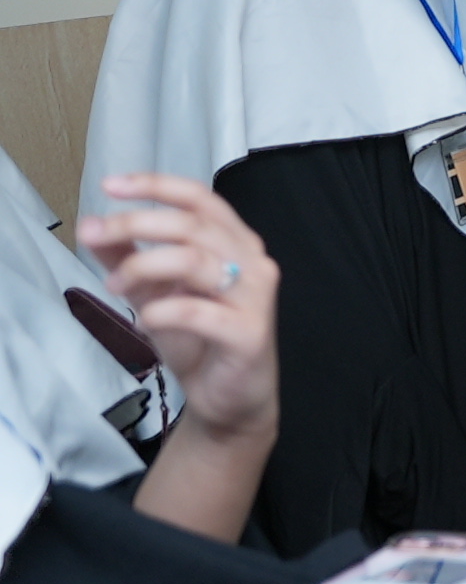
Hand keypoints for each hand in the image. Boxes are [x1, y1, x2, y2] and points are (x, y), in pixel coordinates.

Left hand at [80, 172, 275, 541]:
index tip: (110, 186)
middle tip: (95, 238)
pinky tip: (145, 321)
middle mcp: (253, 262)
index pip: (199, 198)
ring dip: (141, 268)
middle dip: (133, 225)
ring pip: (193, 260)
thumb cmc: (198, 339)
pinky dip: (160, 313)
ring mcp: (256, 297)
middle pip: (191, 224)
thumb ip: (125, 255)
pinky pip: (197, 311)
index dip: (155, 185)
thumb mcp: (152, 289)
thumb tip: (90, 226)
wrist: (228, 398)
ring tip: (116, 288)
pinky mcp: (250, 332)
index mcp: (235, 242)